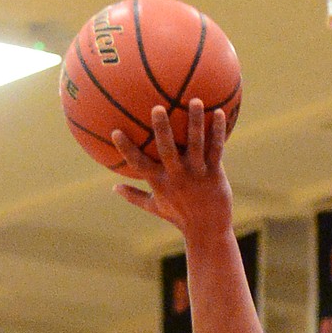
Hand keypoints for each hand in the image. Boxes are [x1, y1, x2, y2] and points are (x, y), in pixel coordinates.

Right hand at [111, 101, 232, 238]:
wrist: (208, 232)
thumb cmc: (180, 217)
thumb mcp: (155, 207)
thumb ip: (134, 195)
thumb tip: (113, 187)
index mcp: (160, 183)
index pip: (139, 164)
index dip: (127, 149)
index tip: (115, 131)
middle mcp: (178, 177)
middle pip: (168, 150)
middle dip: (162, 130)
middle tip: (157, 108)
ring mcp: (197, 174)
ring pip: (196, 144)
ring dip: (195, 122)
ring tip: (195, 100)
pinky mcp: (215, 174)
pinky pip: (216, 149)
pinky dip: (218, 131)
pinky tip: (219, 112)